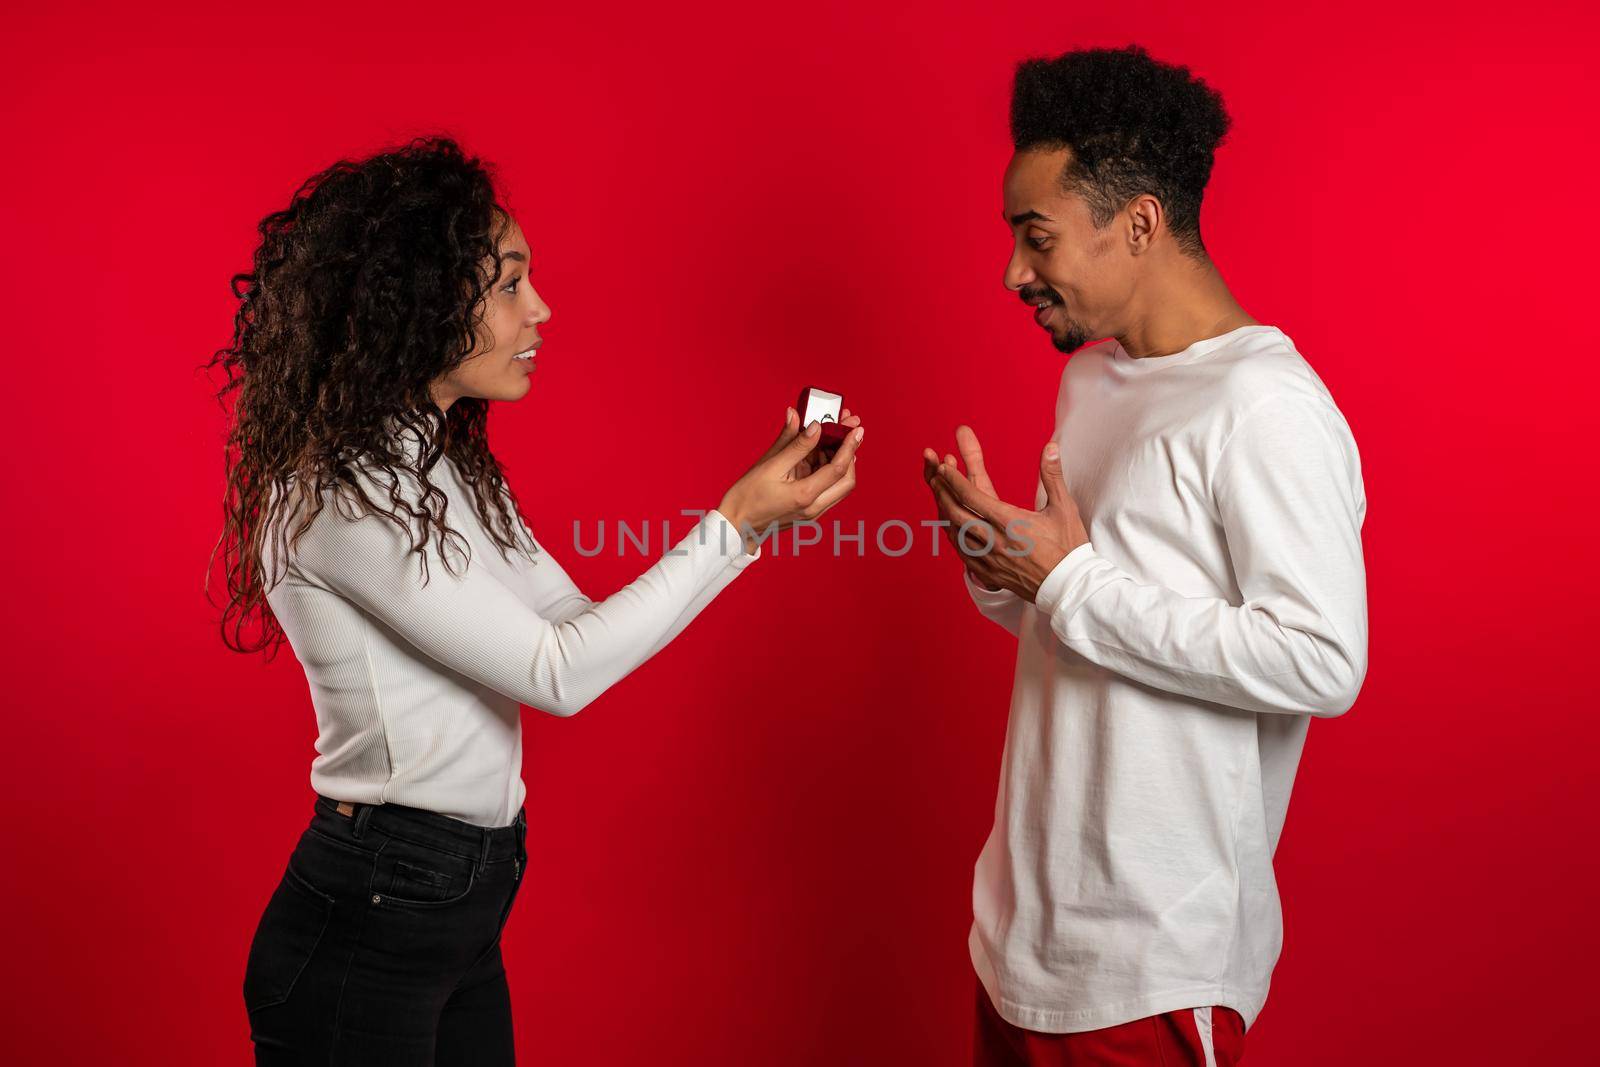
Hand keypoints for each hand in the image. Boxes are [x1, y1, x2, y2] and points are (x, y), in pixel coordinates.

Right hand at [718, 407, 864, 551]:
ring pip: (839, 486)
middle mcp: (814, 507)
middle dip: (850, 454)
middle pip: (847, 481)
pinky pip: (827, 490)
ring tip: (828, 439)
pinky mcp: (809, 512)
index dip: (849, 446)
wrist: (736, 527)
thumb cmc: (747, 498)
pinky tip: (817, 456)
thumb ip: (792, 442)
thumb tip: (807, 421)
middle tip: (847, 432)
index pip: (838, 468)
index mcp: (805, 495)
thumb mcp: (768, 465)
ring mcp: (813, 512)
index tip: (855, 428)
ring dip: (839, 462)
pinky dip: (827, 472)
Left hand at [921, 425, 1087, 600]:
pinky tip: (950, 528)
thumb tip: (1050, 447)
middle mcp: (994, 540)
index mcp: (1010, 521)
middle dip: (943, 493)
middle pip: (956, 513)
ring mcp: (989, 558)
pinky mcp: (988, 573)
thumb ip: (1052, 475)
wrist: (1069, 587)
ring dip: (944, 513)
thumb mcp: (1064, 507)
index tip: (945, 468)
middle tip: (935, 478)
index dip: (954, 480)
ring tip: (939, 498)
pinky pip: (961, 553)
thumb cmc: (1068, 546)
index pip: (972, 496)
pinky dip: (952, 536)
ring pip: (955, 534)